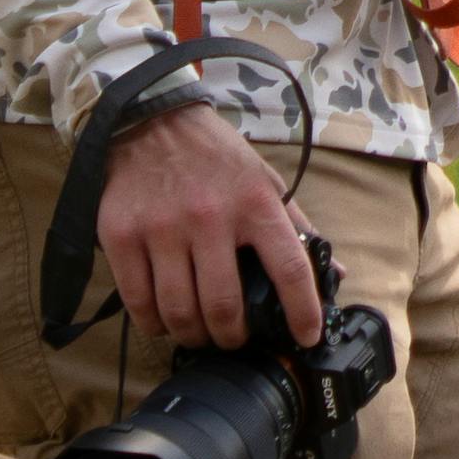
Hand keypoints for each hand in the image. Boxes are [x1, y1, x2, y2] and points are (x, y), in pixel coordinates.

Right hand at [93, 103, 331, 359]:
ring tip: (199, 333)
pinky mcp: (122, 236)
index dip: (303, 311)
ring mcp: (162, 228)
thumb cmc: (214, 157)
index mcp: (255, 203)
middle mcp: (210, 217)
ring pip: (179, 311)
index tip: (307, 338)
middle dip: (232, 337)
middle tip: (232, 338)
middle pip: (224, 306)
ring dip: (192, 335)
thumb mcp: (264, 180)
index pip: (290, 269)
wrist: (149, 120)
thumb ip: (297, 228)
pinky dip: (153, 323)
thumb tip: (336, 273)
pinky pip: (138, 302)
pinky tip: (163, 320)